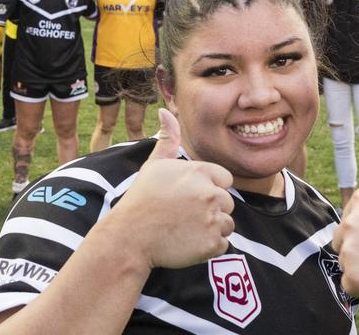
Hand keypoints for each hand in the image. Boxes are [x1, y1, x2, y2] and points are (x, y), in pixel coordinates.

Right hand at [104, 110, 234, 269]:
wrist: (130, 236)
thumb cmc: (141, 198)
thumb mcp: (154, 165)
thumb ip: (167, 138)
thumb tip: (165, 111)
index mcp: (199, 172)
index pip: (224, 179)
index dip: (209, 188)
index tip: (189, 197)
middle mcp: (209, 193)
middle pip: (228, 202)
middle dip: (211, 209)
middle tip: (185, 215)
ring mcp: (212, 219)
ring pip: (227, 224)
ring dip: (212, 228)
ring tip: (186, 229)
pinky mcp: (211, 243)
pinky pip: (223, 244)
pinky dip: (209, 247)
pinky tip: (188, 242)